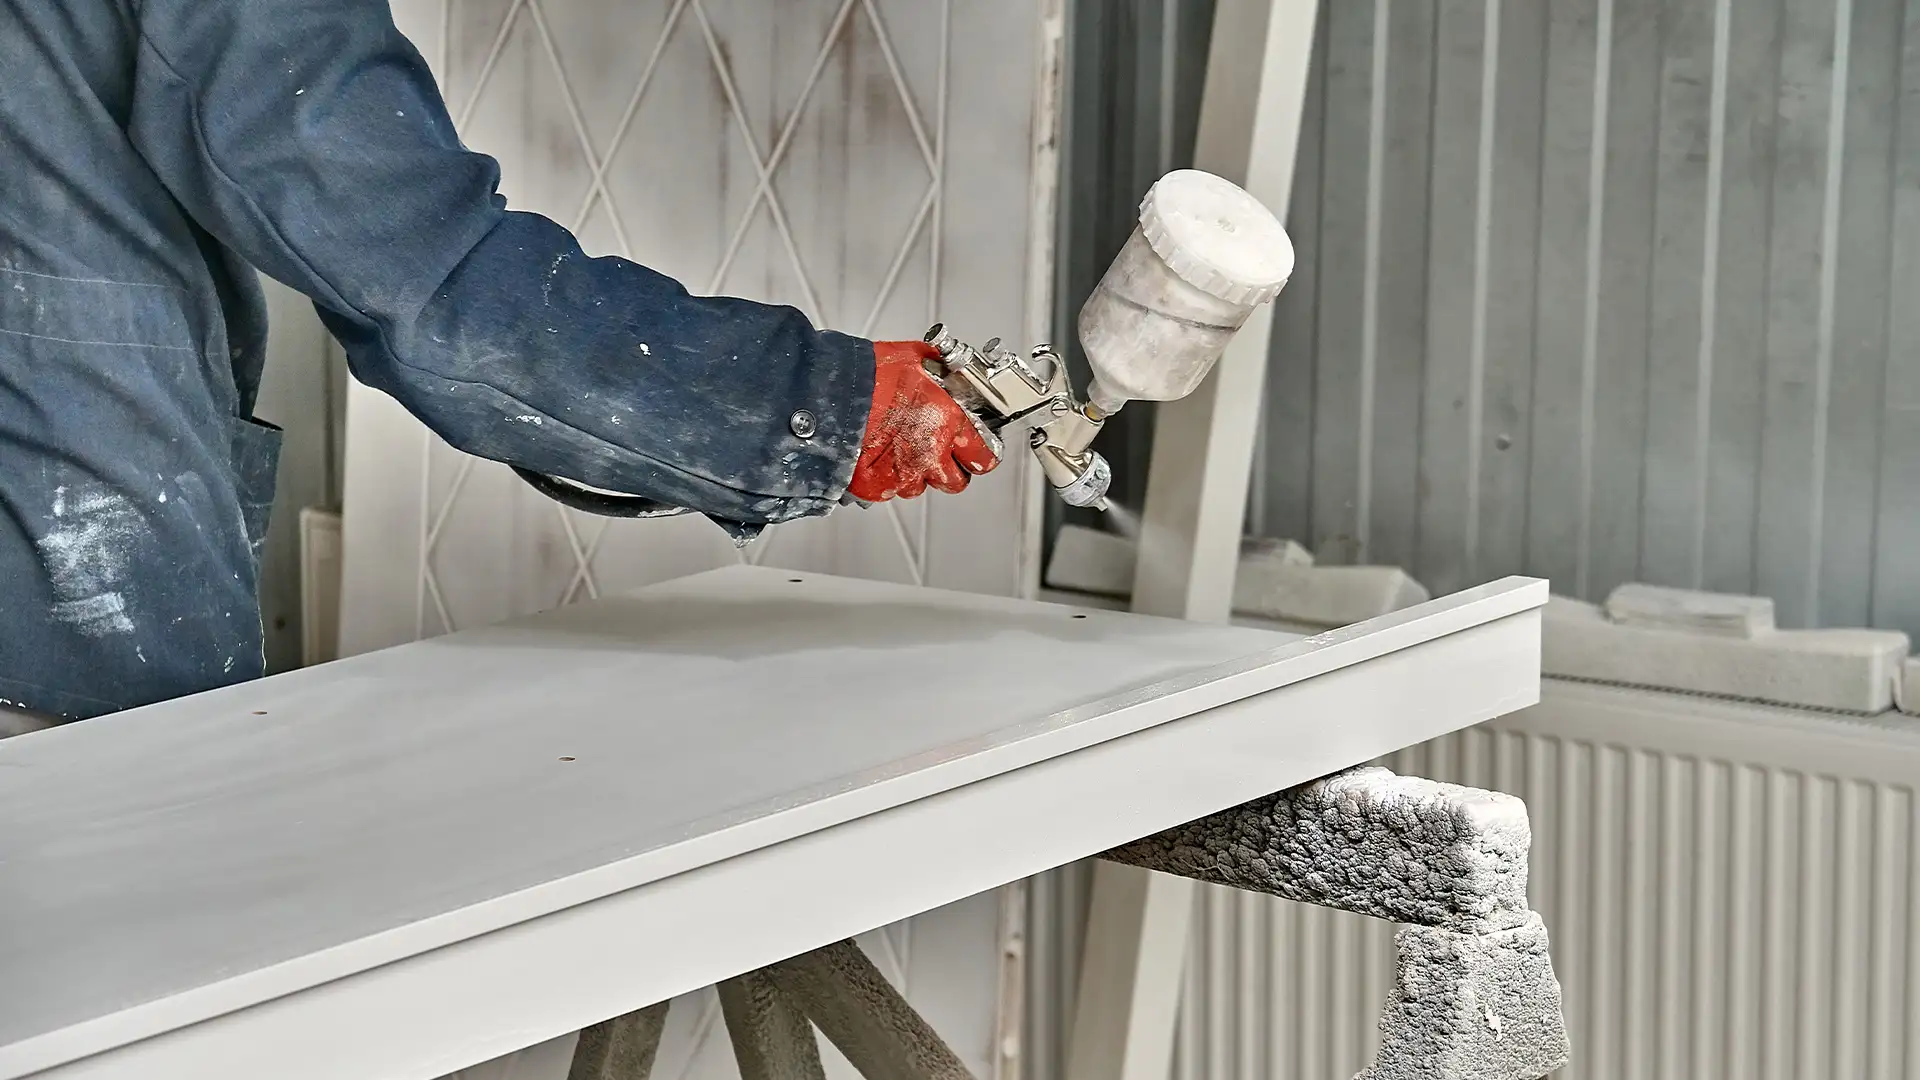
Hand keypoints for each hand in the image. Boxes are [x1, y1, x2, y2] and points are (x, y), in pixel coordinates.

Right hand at [849, 341, 1000, 501]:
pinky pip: (887, 490)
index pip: (983, 456)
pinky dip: (882, 477)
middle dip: (947, 469)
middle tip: (933, 452)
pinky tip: (874, 455)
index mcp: (947, 423)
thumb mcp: (915, 358)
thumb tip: (945, 364)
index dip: (978, 453)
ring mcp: (903, 475)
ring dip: (912, 471)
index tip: (974, 451)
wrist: (828, 393)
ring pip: (918, 486)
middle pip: (955, 481)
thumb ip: (938, 368)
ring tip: (894, 447)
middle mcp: (929, 454)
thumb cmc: (868, 374)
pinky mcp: (875, 488)